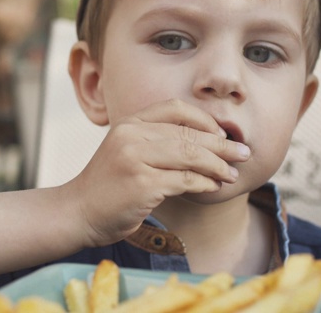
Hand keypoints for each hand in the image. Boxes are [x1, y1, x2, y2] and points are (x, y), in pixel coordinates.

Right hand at [65, 99, 249, 247]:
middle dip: (221, 144)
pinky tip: (213, 187)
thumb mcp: (126, 151)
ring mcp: (135, 158)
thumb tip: (205, 142)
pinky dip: (204, 184)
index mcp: (129, 123)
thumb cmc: (107, 185)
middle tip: (243, 153)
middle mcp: (131, 135)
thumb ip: (155, 141)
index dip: (204, 119)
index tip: (222, 134)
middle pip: (188, 133)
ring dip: (218, 166)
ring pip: (190, 155)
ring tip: (232, 174)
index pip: (175, 108)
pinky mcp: (141, 184)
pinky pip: (185, 180)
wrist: (77, 211)